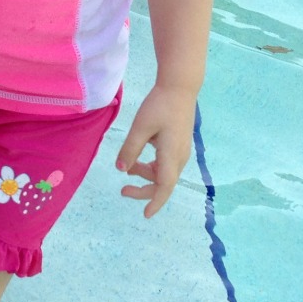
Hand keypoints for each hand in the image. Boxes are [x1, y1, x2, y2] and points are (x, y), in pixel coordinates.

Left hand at [114, 85, 195, 218]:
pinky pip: (166, 163)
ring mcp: (181, 150)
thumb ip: (130, 149)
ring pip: (164, 173)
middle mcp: (180, 157)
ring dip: (146, 174)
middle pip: (163, 183)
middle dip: (144, 190)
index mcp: (171, 155)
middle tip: (122, 190)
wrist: (180, 87)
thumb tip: (121, 170)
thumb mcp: (140, 127)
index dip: (155, 202)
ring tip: (128, 166)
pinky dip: (152, 165)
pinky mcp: (179, 143)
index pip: (164, 187)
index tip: (145, 214)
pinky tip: (140, 157)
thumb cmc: (160, 105)